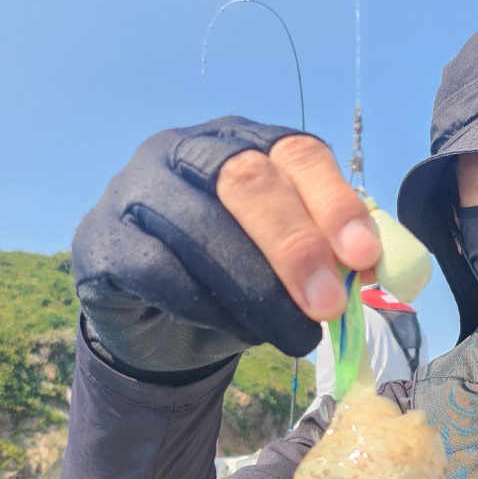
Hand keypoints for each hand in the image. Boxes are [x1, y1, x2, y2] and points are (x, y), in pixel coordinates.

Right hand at [72, 117, 381, 372]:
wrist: (154, 323)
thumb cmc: (231, 279)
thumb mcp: (286, 261)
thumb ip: (328, 254)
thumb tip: (376, 269)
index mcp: (245, 141)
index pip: (297, 153)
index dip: (334, 203)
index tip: (363, 258)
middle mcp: (186, 149)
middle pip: (248, 181)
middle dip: (296, 248)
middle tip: (328, 308)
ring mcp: (135, 188)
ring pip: (201, 226)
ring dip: (256, 290)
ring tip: (294, 338)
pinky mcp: (101, 238)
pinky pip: (157, 269)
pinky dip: (206, 307)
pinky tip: (236, 332)